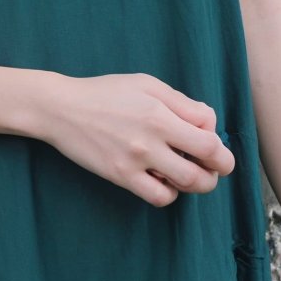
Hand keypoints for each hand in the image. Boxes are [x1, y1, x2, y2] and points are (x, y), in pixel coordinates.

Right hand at [41, 71, 234, 206]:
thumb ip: (181, 102)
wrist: (62, 109)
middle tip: (214, 166)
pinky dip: (169, 192)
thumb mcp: (146, 84)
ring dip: (198, 183)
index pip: (210, 137)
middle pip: (206, 166)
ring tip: (190, 172)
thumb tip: (208, 123)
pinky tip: (163, 179)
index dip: (218, 141)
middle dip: (219, 169)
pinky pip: (158, 197)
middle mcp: (151, 139)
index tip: (209, 139)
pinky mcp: (121, 177)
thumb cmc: (106, 92)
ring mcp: (136, 161)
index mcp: (160, 113)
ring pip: (186, 185)